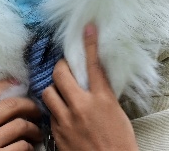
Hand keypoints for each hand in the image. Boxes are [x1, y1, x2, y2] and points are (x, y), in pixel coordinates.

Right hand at [0, 79, 42, 150]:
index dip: (5, 85)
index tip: (18, 84)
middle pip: (9, 106)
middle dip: (28, 105)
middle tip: (35, 110)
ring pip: (20, 126)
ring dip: (33, 128)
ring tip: (35, 132)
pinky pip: (22, 147)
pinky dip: (29, 146)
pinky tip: (28, 148)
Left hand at [42, 24, 138, 150]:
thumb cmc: (120, 143)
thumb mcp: (116, 114)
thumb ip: (102, 96)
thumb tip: (93, 82)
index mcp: (102, 99)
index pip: (93, 65)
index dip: (89, 44)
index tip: (87, 28)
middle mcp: (82, 107)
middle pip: (60, 74)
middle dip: (61, 68)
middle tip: (64, 69)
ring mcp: (67, 121)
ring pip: (48, 93)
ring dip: (54, 91)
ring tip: (61, 94)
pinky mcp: (57, 134)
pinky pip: (49, 114)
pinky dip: (54, 111)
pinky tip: (62, 115)